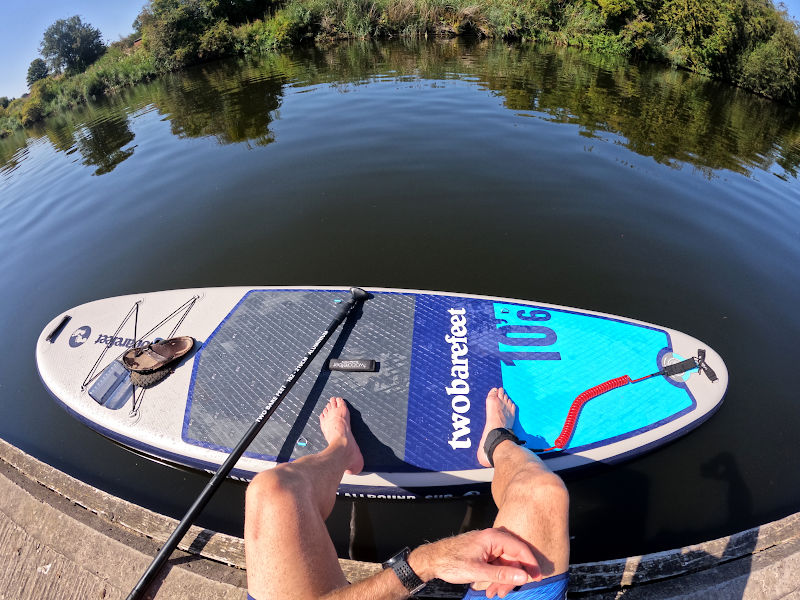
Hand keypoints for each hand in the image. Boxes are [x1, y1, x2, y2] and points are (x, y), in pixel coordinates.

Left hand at [408, 528, 539, 597]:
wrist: (432, 560)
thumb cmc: (451, 562)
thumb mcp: (478, 571)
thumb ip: (501, 574)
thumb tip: (523, 576)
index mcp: (492, 537)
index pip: (520, 548)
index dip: (530, 563)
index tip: (537, 577)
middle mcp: (492, 538)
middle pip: (513, 557)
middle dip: (513, 576)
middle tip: (506, 592)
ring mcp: (488, 544)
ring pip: (505, 562)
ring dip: (503, 579)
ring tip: (495, 593)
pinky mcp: (484, 551)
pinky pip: (497, 563)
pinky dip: (497, 575)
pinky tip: (491, 588)